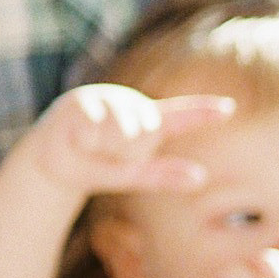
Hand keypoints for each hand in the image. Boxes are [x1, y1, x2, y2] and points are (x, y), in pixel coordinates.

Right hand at [14, 85, 233, 204]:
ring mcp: (106, 100)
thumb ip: (163, 175)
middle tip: (104, 153)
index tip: (230, 109)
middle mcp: (130, 106)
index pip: (181, 116)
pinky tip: (75, 139)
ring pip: (119, 133)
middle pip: (143, 133)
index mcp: (147, 124)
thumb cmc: (92, 167)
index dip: (204, 112)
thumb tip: (202, 176)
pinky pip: (93, 130)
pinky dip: (84, 143)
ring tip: (88, 145)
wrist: (48, 164)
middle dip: (125, 152)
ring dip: (102, 148)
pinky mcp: (82, 102)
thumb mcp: (129, 176)